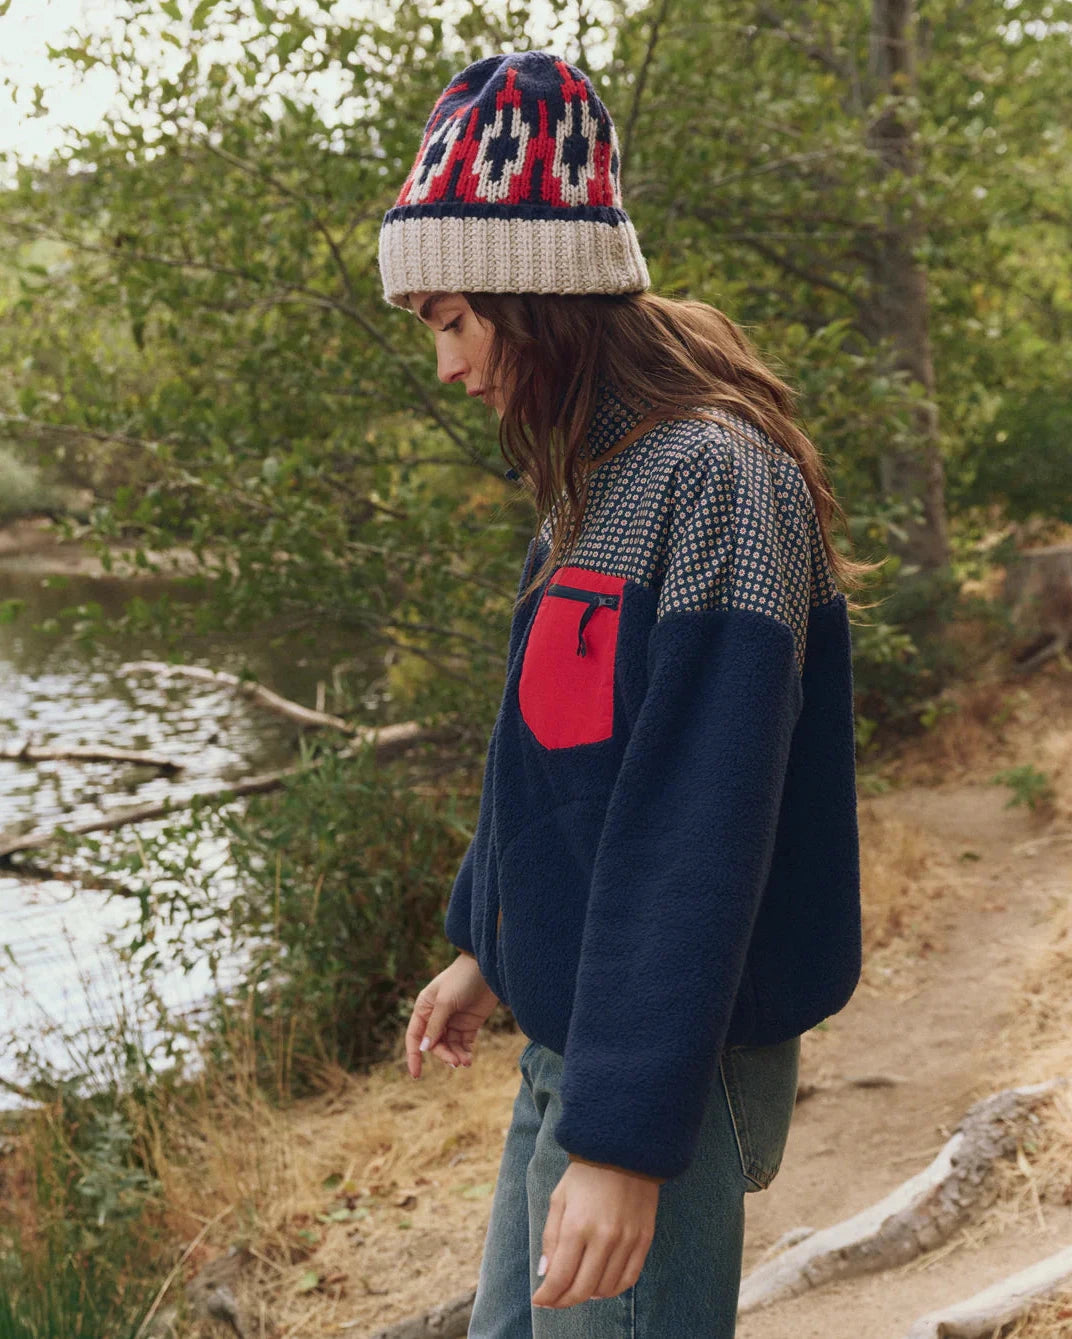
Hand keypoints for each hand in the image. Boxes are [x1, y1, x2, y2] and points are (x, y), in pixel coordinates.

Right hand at [405, 952, 499, 1077]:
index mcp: (424, 1008)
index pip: (414, 1036)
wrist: (487, 969)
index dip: (413, 1056)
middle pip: (434, 1044)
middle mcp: (436, 1017)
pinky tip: (468, 1059)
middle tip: (455, 1062)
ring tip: (464, 1062)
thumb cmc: (462, 979)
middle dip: (443, 1054)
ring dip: (455, 1055)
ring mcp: (453, 1021)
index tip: (416, 1075)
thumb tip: (424, 1048)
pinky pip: (463, 1044)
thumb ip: (435, 1026)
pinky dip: (464, 1052)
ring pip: (449, 1046)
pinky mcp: (469, 1024)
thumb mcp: (445, 1002)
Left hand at [531, 1160, 658, 1307]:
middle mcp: (604, 1237)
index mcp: (577, 1225)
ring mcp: (627, 1240)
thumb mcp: (559, 1199)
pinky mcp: (644, 1239)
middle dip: (564, 1300)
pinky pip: (629, 1278)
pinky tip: (601, 1285)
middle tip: (556, 1300)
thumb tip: (546, 1273)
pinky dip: (613, 1288)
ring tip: (577, 1289)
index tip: (540, 1300)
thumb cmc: (586, 1174)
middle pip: (583, 1289)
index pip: (561, 1277)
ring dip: (588, 1295)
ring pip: (606, 1288)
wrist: (624, 1150)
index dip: (548, 1295)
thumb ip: (551, 1238)